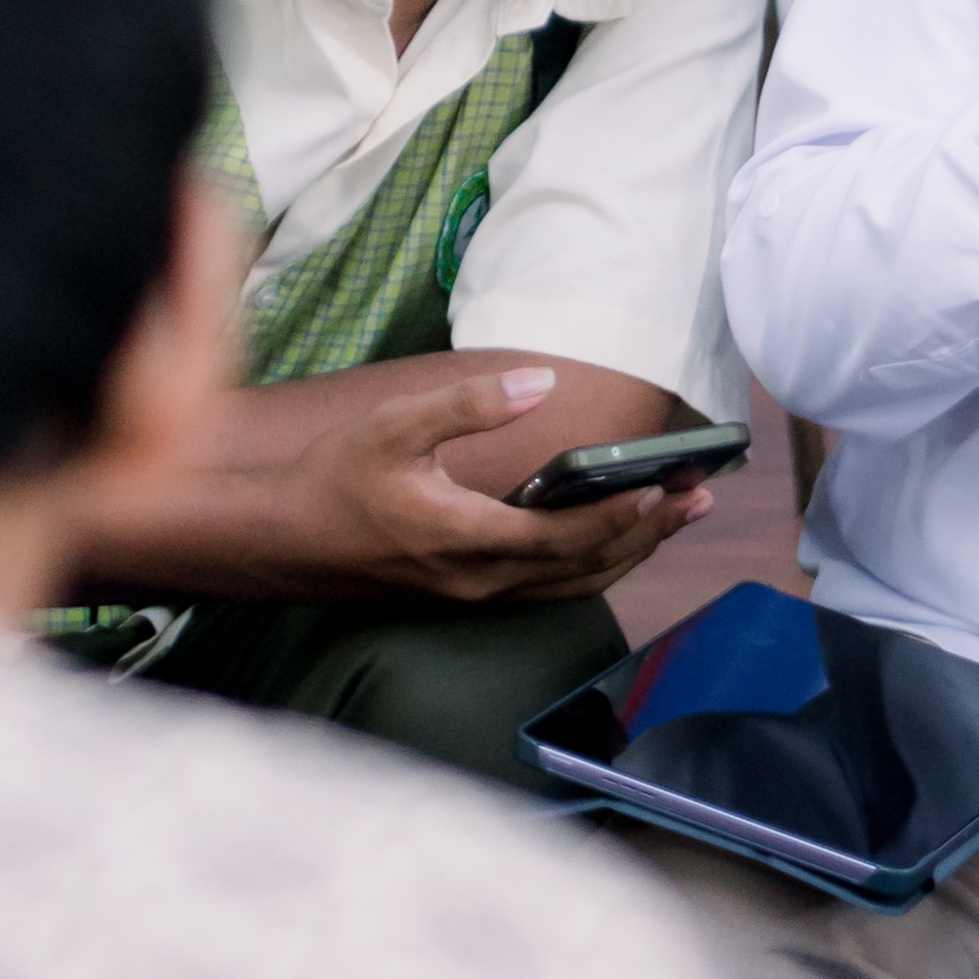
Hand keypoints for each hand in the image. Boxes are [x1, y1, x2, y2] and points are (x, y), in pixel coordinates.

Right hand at [274, 363, 712, 606]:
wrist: (280, 541)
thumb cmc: (333, 481)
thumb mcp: (396, 426)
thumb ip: (469, 405)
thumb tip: (538, 383)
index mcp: (469, 540)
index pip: (568, 537)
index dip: (623, 515)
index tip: (668, 488)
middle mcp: (480, 581)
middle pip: (585, 567)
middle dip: (648, 533)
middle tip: (698, 500)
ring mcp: (473, 595)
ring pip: (570, 584)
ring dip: (627, 552)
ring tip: (672, 517)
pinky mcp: (465, 595)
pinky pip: (546, 588)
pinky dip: (590, 565)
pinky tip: (610, 541)